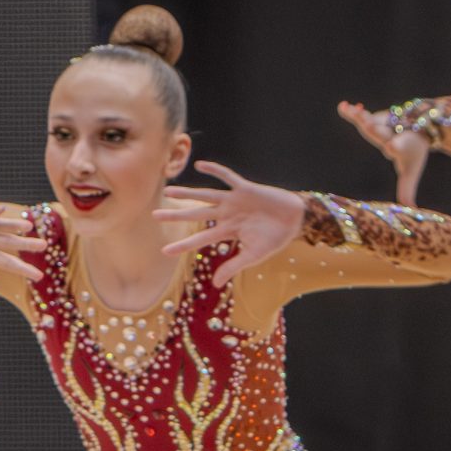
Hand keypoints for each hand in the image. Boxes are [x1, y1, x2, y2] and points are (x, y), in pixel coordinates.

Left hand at [154, 162, 307, 288]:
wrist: (295, 219)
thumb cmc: (275, 238)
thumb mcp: (254, 256)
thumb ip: (233, 267)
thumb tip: (214, 285)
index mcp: (228, 231)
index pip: (200, 239)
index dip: (183, 245)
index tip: (164, 251)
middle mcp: (227, 215)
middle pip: (196, 214)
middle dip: (176, 215)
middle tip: (154, 215)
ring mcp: (234, 201)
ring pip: (206, 195)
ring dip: (188, 193)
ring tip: (168, 190)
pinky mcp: (245, 188)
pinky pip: (227, 177)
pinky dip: (215, 171)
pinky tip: (200, 165)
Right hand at [337, 101, 431, 203]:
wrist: (421, 125)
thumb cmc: (412, 154)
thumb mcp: (410, 171)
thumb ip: (406, 189)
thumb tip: (411, 209)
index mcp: (400, 148)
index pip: (397, 148)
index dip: (395, 147)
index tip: (393, 146)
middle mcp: (391, 134)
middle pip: (379, 132)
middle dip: (373, 128)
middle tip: (367, 123)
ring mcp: (384, 124)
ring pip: (370, 121)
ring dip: (359, 117)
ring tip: (349, 109)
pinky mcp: (376, 116)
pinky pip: (362, 115)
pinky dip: (351, 112)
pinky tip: (343, 107)